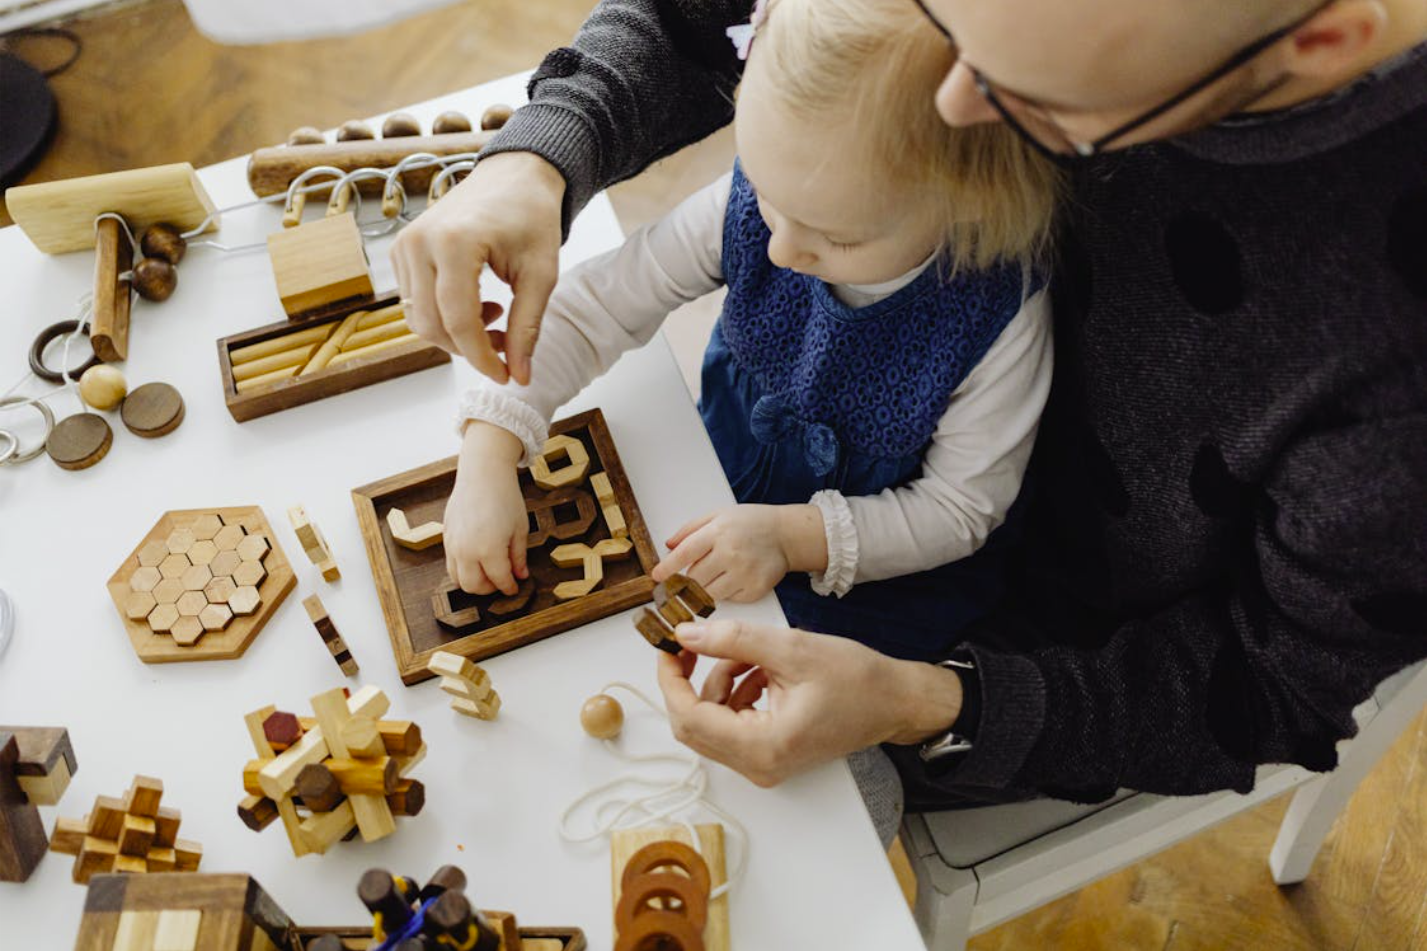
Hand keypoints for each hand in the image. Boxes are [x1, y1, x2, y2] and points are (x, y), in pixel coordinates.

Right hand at [391, 151, 565, 384]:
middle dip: (468, 349)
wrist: (513, 176)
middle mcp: (419, 242)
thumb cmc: (531, 217)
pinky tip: (476, 303)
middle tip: (506, 344)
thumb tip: (519, 376)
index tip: (505, 376)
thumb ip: (528, 327)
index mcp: (454, 242)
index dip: (482, 358)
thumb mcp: (541, 274)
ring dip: (456, 334)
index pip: (459, 321)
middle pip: (431, 326)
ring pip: (418, 319)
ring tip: (496, 316)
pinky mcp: (401, 250)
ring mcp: (404, 245)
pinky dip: (443, 316)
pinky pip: (414, 302)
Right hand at [443, 422, 528, 594]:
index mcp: (488, 549)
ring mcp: (452, 544)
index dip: (509, 587)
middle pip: (474, 587)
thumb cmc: (505, 497)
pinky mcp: (445, 536)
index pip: (499, 580)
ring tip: (489, 573)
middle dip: (490, 589)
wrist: (482, 473)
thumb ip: (518, 556)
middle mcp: (466, 550)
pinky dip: (463, 569)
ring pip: (458, 579)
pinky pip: (450, 564)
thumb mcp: (520, 528)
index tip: (515, 588)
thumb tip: (520, 576)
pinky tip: (477, 560)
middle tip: (502, 581)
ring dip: (473, 582)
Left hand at [652, 504, 826, 601]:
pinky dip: (724, 593)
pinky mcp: (755, 590)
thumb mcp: (718, 515)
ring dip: (702, 590)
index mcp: (719, 532)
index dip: (667, 567)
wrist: (785, 535)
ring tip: (710, 578)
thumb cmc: (750, 523)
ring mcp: (744, 574)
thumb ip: (690, 529)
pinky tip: (731, 580)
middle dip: (684, 582)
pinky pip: (728, 600)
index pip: (685, 553)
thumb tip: (668, 546)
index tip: (656, 577)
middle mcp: (731, 553)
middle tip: (682, 581)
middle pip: (694, 578)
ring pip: (708, 594)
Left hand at [656, 620, 963, 786]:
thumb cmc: (857, 680)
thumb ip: (733, 640)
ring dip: (718, 680)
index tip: (667, 646)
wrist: (896, 702)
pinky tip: (760, 668)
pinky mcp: (770, 752)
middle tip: (692, 641)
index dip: (670, 679)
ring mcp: (764, 763)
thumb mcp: (791, 649)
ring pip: (712, 720)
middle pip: (695, 724)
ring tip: (750, 652)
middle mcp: (759, 765)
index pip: (690, 718)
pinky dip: (735, 690)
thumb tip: (686, 634)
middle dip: (689, 679)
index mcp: (763, 747)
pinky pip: (732, 721)